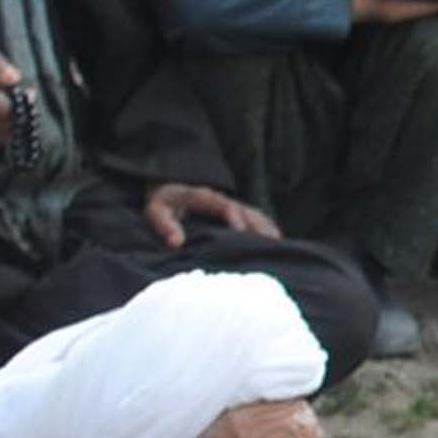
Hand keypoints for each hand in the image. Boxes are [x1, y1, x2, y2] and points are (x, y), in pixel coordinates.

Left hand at [140, 180, 278, 250]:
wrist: (174, 190)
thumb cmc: (166, 204)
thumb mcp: (156, 210)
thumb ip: (164, 224)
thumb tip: (176, 242)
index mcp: (204, 197)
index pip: (223, 205)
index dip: (233, 216)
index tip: (240, 231)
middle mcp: (224, 200)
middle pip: (247, 211)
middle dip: (259, 227)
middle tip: (270, 243)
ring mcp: (235, 207)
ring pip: (257, 216)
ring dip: (268, 230)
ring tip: (280, 248)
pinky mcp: (240, 215)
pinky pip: (260, 221)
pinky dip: (270, 232)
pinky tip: (279, 247)